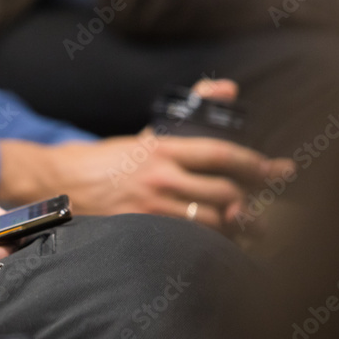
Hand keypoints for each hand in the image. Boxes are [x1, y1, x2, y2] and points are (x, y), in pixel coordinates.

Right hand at [0, 80, 295, 231]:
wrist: (58, 184)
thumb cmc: (104, 161)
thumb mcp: (146, 134)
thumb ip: (188, 113)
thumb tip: (227, 88)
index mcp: (163, 148)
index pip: (222, 154)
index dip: (257, 165)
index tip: (280, 171)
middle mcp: (159, 177)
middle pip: (223, 193)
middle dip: (253, 206)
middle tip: (270, 216)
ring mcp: (148, 207)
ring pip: (207, 223)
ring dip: (234, 231)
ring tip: (248, 236)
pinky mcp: (137, 230)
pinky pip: (182, 242)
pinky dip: (205, 246)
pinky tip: (217, 250)